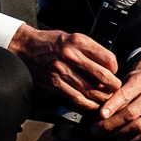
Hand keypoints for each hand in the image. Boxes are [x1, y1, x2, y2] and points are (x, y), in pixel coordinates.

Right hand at [7, 25, 121, 112]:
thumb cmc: (51, 42)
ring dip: (102, 96)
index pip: (108, 59)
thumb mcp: (72, 37)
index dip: (115, 68)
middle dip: (113, 85)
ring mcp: (62, 70)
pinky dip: (88, 104)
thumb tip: (109, 66)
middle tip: (115, 87)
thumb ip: (90, 50)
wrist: (25, 47)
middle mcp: (71, 56)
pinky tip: (92, 103)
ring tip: (106, 96)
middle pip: (102, 76)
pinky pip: (77, 98)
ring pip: (91, 90)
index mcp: (78, 42)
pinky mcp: (55, 83)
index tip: (114, 71)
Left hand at [95, 58, 140, 140]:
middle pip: (131, 114)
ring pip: (139, 126)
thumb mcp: (124, 77)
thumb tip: (96, 107)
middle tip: (94, 129)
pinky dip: (130, 138)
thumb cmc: (136, 80)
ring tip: (104, 134)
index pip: (126, 95)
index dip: (112, 106)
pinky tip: (118, 137)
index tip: (100, 115)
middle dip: (111, 124)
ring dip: (118, 133)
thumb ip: (113, 91)